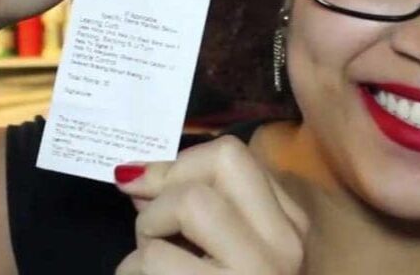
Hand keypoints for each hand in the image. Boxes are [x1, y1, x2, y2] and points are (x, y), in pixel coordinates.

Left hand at [115, 136, 308, 274]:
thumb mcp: (227, 250)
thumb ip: (196, 210)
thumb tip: (137, 175)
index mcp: (289, 222)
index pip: (234, 155)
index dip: (179, 164)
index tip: (148, 188)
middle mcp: (286, 241)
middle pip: (224, 158)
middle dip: (169, 184)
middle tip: (151, 226)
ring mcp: (260, 270)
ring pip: (191, 203)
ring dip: (148, 231)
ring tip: (145, 263)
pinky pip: (156, 258)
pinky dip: (130, 270)